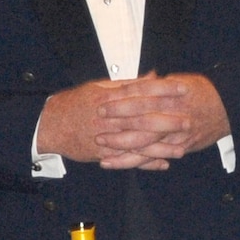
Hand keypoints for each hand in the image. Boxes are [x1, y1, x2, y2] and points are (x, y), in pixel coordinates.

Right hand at [34, 74, 230, 169]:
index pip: (141, 91)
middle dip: (168, 120)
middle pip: (143, 117)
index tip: (183, 88)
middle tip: (188, 120)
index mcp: (110, 97)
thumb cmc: (76, 103)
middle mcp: (110, 117)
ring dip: (161, 147)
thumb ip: (127, 84)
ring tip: (182, 148)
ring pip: (138, 143)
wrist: (51, 125)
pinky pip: (128, 159)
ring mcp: (107, 137)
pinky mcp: (103, 153)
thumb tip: (153, 76)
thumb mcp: (99, 87)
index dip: (163, 89)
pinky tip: (163, 163)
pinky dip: (146, 162)